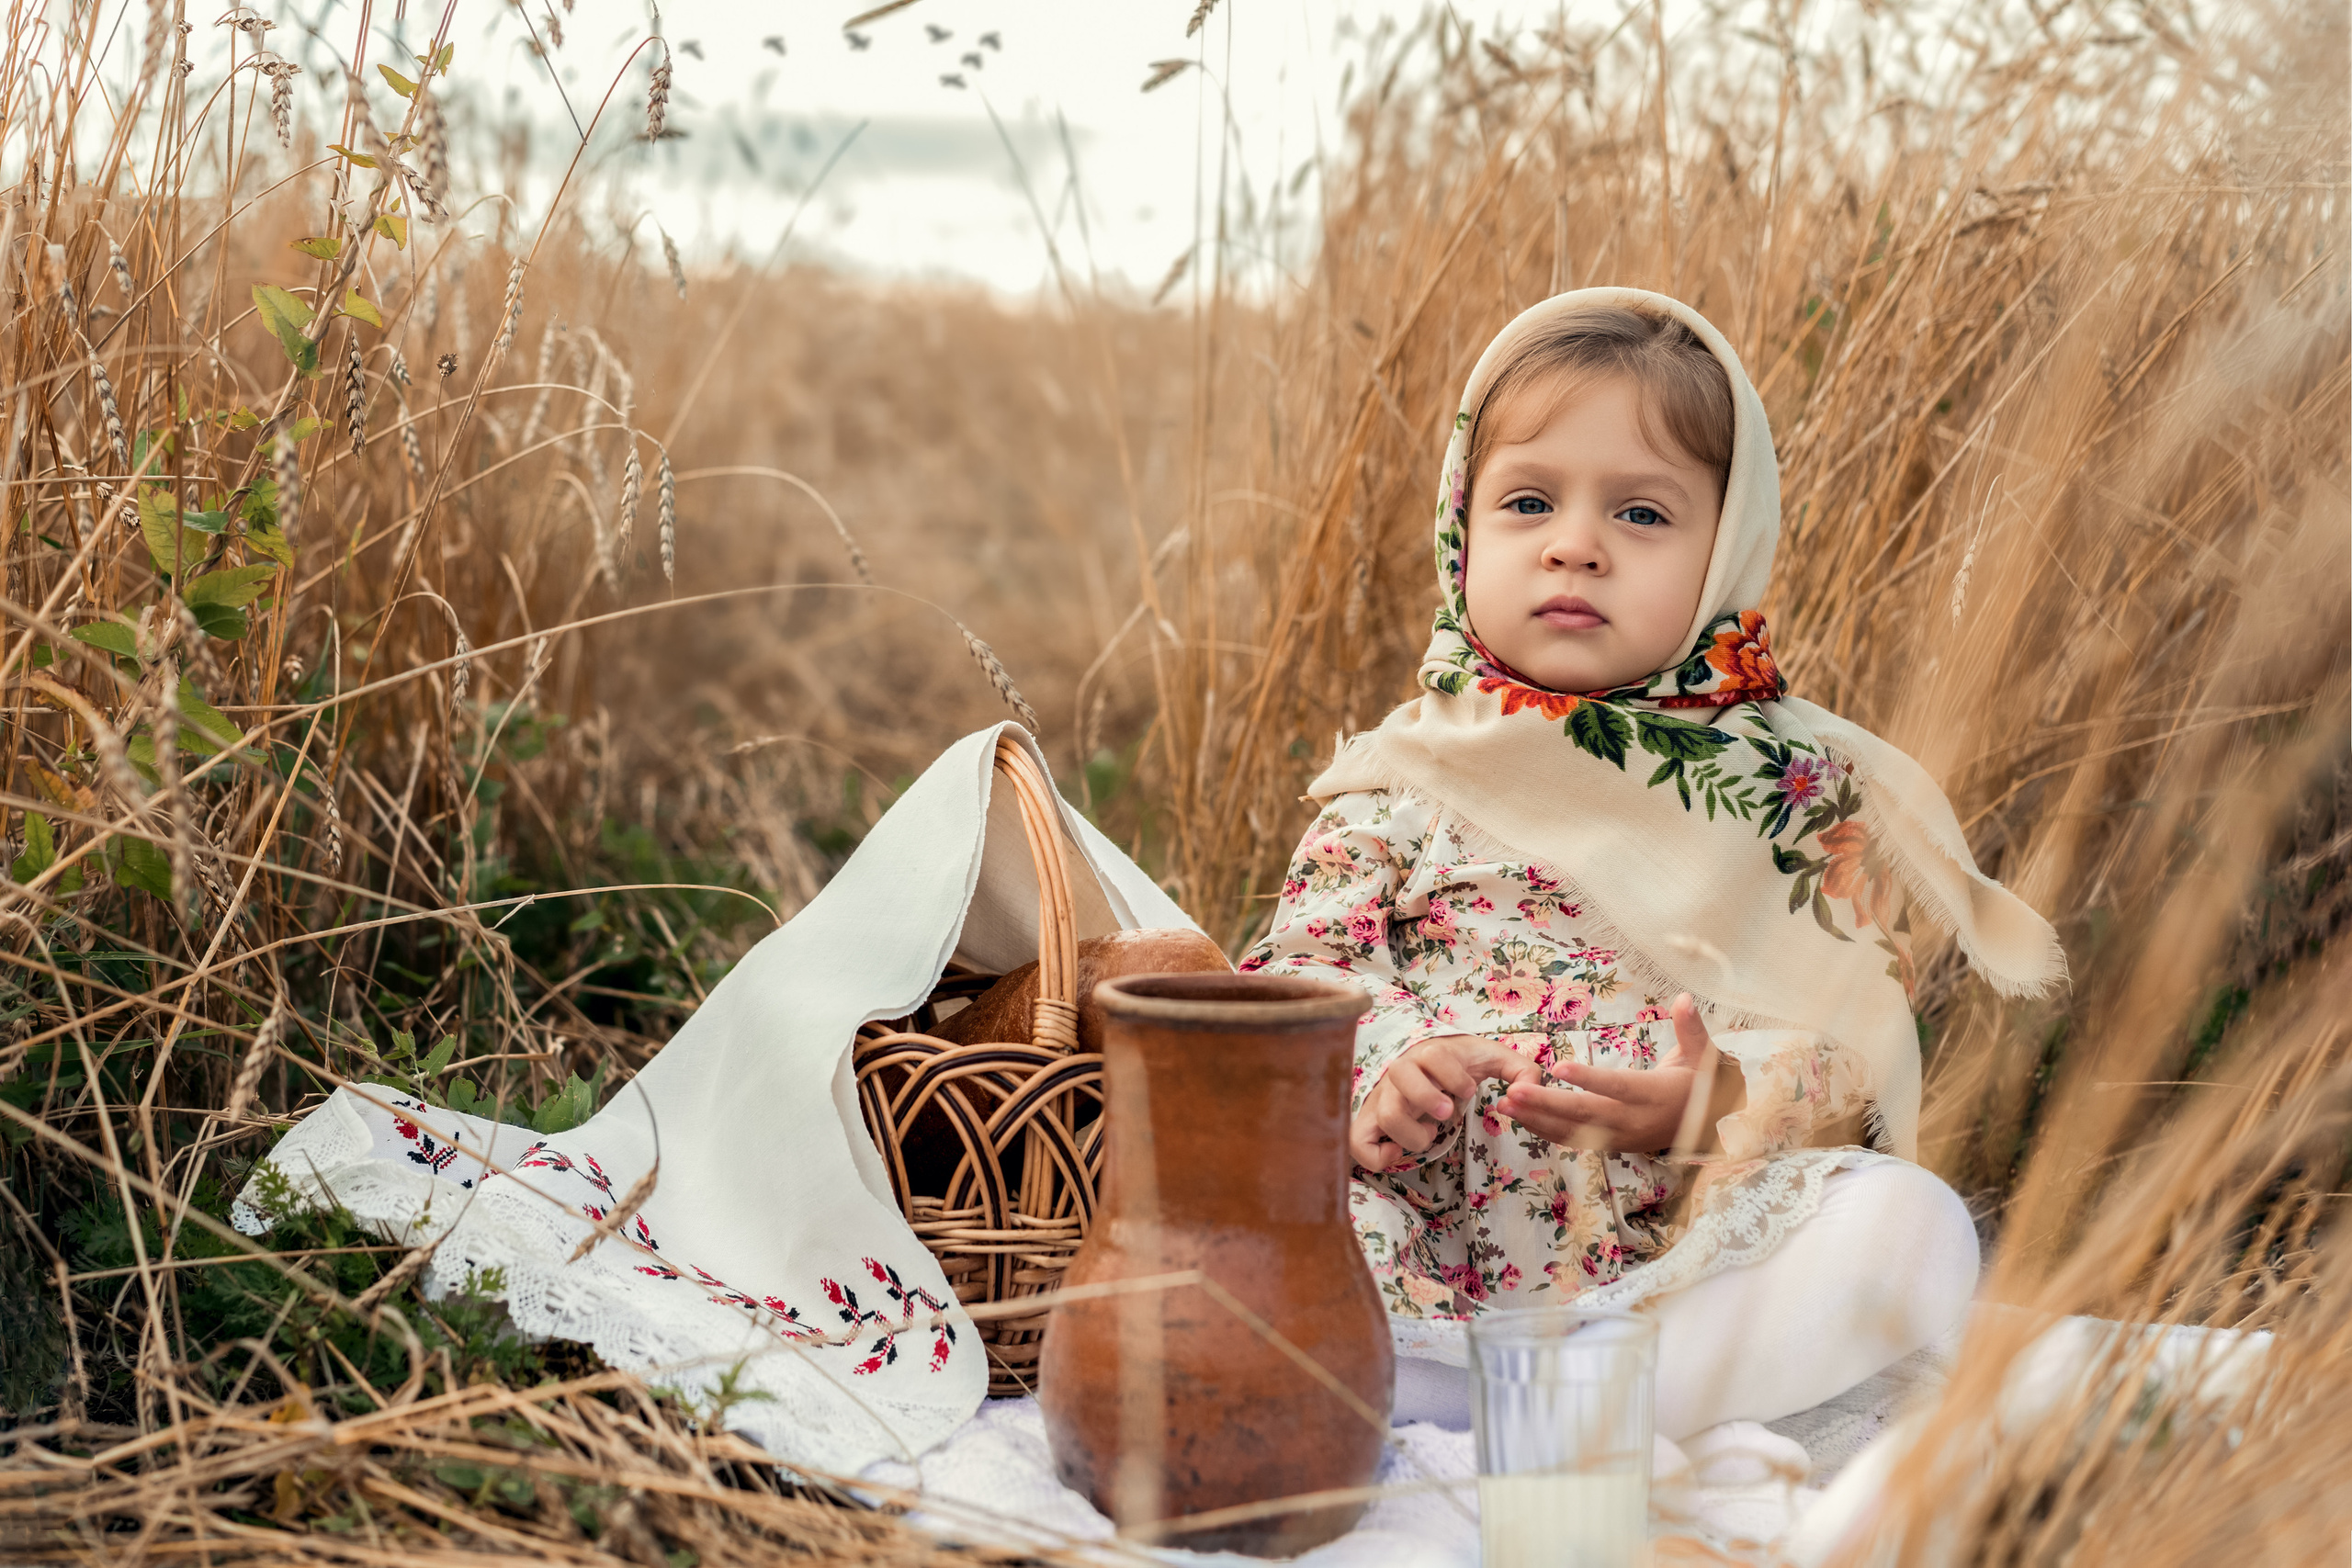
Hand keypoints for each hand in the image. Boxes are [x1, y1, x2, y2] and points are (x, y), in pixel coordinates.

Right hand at [1349, 1034, 1540, 1172]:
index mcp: (1428, 1052)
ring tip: (1429, 1133)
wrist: (1418, 1062)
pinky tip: (1398, 1150)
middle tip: (1449, 1114)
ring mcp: (1381, 1098)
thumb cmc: (1457, 1064)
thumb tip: (1525, 1093)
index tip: (1470, 1091)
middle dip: (1429, 1099)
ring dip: (1413, 1132)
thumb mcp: (1491, 1059)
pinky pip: (1358, 1142)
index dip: (1454, 1076)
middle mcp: (1399, 1072)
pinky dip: (1378, 1154)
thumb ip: (1519, 1070)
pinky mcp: (1368, 1122)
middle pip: (1402, 1079)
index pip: (1434, 1056)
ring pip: (1386, 1115)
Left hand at [1499, 994, 1723, 1154]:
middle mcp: (1634, 1120)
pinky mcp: (1610, 1145)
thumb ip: (1692, 1028)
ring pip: (1574, 1132)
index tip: (1559, 1067)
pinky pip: (1574, 1140)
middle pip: (1586, 1114)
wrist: (1708, 1130)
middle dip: (1546, 1104)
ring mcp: (1620, 1137)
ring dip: (1537, 1119)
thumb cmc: (1703, 1086)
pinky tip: (1519, 1117)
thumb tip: (1685, 998)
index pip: (1618, 1087)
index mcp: (1655, 1095)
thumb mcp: (1704, 1057)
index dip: (1590, 1079)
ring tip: (1504, 1105)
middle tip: (1513, 1091)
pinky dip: (1545, 1130)